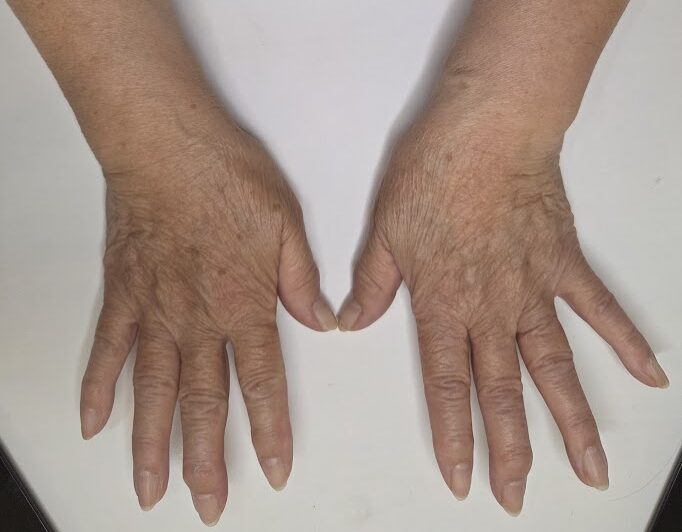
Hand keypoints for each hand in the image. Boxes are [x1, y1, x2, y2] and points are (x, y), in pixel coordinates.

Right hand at [80, 114, 335, 524]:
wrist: (166, 143)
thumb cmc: (225, 175)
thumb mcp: (287, 223)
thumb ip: (302, 280)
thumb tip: (324, 320)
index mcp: (242, 304)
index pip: (261, 383)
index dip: (269, 431)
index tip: (272, 469)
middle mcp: (196, 318)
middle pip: (202, 403)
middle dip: (206, 460)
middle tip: (208, 504)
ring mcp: (153, 310)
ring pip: (153, 391)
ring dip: (152, 445)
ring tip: (151, 488)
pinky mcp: (123, 293)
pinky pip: (107, 349)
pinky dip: (98, 389)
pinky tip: (93, 423)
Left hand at [339, 98, 667, 514]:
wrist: (486, 131)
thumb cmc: (434, 174)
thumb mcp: (385, 231)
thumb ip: (371, 285)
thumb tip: (349, 321)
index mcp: (444, 305)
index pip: (448, 386)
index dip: (454, 436)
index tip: (464, 478)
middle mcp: (492, 309)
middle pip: (504, 392)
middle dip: (511, 450)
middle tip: (517, 494)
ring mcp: (534, 289)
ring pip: (554, 367)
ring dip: (571, 420)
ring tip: (590, 465)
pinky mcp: (564, 264)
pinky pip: (600, 309)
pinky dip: (625, 340)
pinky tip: (649, 374)